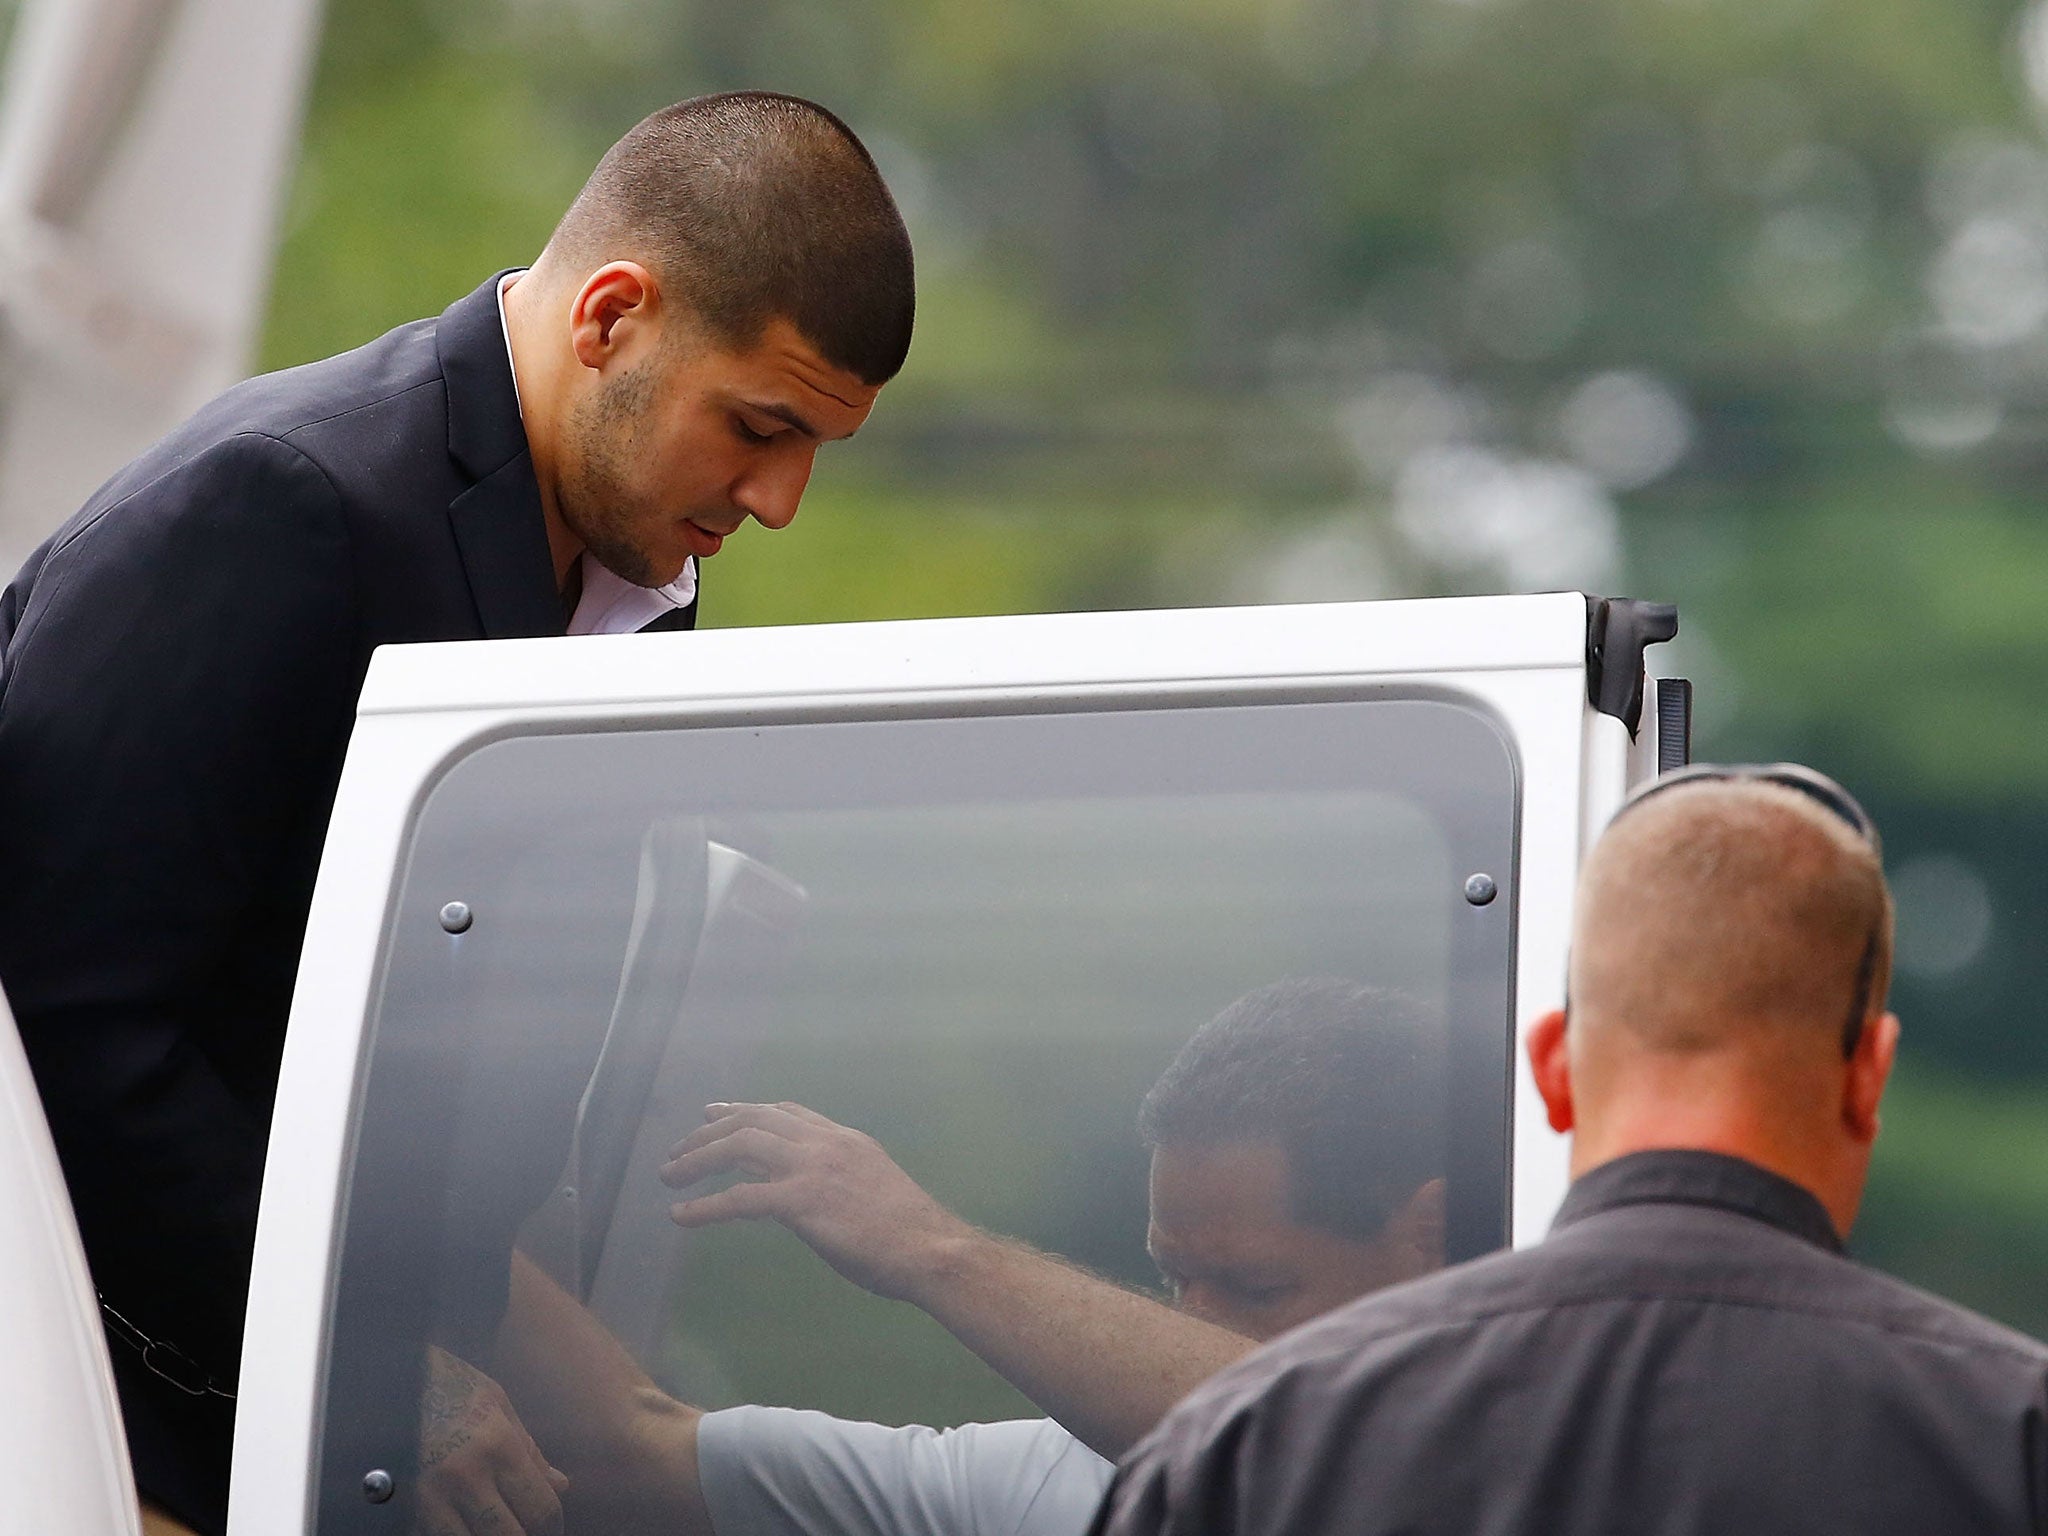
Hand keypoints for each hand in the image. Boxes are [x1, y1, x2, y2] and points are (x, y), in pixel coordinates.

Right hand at [416, 1345, 568, 1535]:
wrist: (385, 1376)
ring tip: (491, 1526)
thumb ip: (529, 1448)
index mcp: (498, 1445)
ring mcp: (430, 1495)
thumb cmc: (444, 1384)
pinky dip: (454, 1534)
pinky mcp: (403, 1506)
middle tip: (523, 1528)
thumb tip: (559, 1484)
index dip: (552, 1526)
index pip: (540, 1508)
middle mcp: (466, 1475)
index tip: (551, 1528)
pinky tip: (462, 1523)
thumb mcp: (495, 1402)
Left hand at [660, 1101, 973, 1301]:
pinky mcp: (803, 1201)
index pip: (786, 1112)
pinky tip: (681, 1217)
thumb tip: (804, 1194)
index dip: (745, 1110)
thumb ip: (836, 1181)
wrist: (930, 1248)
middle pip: (754, 1119)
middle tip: (679, 1149)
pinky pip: (741, 1199)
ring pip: (741, 1146)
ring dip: (698, 1158)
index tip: (716, 1113)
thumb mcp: (870, 1189)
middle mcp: (825, 1144)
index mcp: (844, 1140)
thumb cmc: (909, 1234)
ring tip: (669, 1176)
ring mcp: (813, 1168)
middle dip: (710, 1130)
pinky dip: (705, 1207)